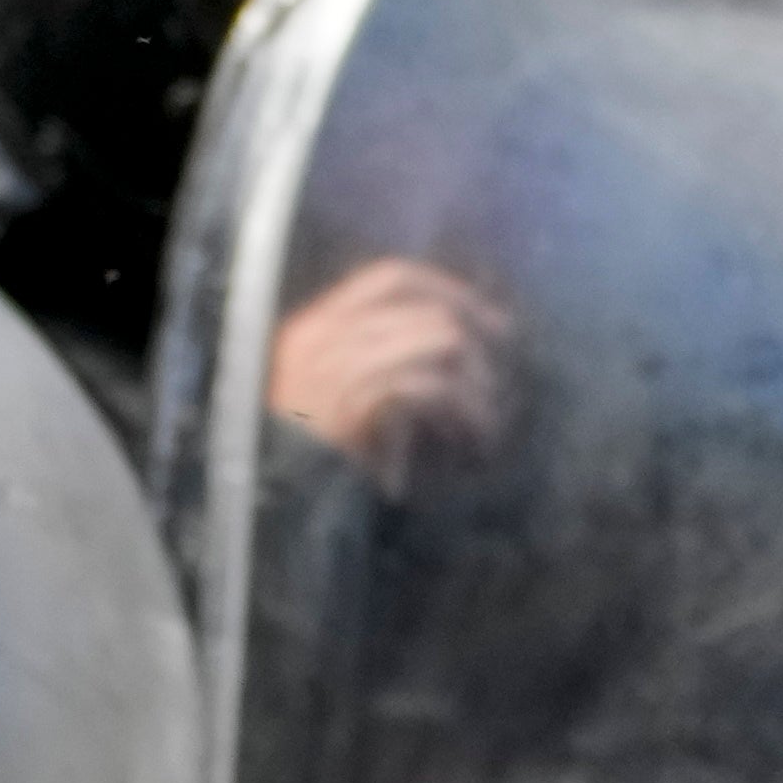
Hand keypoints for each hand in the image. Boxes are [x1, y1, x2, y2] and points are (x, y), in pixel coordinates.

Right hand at [267, 253, 516, 488]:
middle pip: (424, 305)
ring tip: (486, 415)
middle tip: (504, 354)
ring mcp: (337, 367)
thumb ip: (375, 359)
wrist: (279, 505)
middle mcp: (323, 337)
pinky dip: (464, 408)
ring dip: (474, 380)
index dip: (443, 287)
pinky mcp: (355, 404)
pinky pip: (430, 385)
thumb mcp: (336, 396)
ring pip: (438, 339)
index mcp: (315, 328)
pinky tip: (475, 434)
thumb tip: (447, 336)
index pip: (389, 277)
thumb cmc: (314, 459)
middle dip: (473, 330)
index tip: (483, 314)